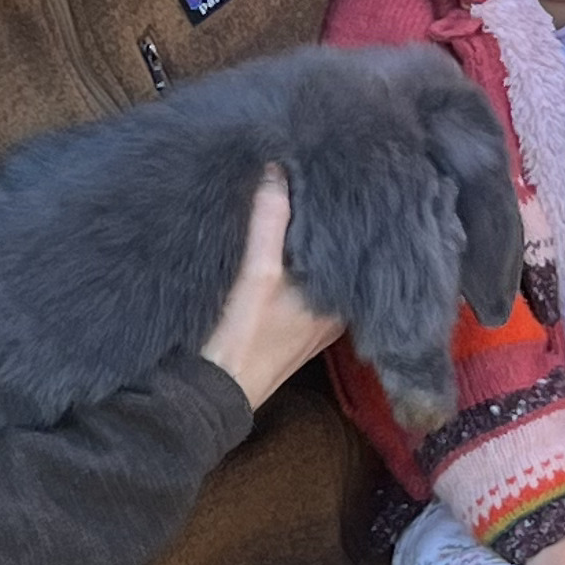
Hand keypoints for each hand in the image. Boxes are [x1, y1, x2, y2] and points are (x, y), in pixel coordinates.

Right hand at [200, 168, 341, 410]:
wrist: (208, 396)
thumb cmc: (240, 339)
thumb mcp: (257, 273)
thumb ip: (270, 220)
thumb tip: (278, 168)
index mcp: (345, 301)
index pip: (356, 243)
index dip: (346, 208)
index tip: (336, 171)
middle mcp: (337, 312)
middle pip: (337, 253)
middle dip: (324, 219)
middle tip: (313, 171)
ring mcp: (313, 322)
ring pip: (317, 267)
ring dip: (304, 238)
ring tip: (293, 192)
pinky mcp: (288, 327)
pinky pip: (298, 281)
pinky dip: (290, 258)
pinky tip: (274, 235)